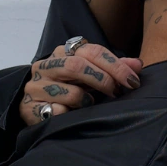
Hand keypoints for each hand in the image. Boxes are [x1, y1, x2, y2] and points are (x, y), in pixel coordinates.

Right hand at [20, 43, 142, 125]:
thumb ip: (113, 68)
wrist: (34, 107)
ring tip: (90, 104)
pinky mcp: (28, 106)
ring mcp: (35, 86)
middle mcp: (46, 66)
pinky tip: (69, 114)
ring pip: (70, 92)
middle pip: (78, 66)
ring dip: (87, 100)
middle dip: (104, 80)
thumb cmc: (69, 88)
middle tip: (116, 92)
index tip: (132, 80)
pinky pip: (57, 112)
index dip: (116, 65)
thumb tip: (138, 64)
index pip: (92, 51)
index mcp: (63, 52)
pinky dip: (69, 114)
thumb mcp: (91, 75)